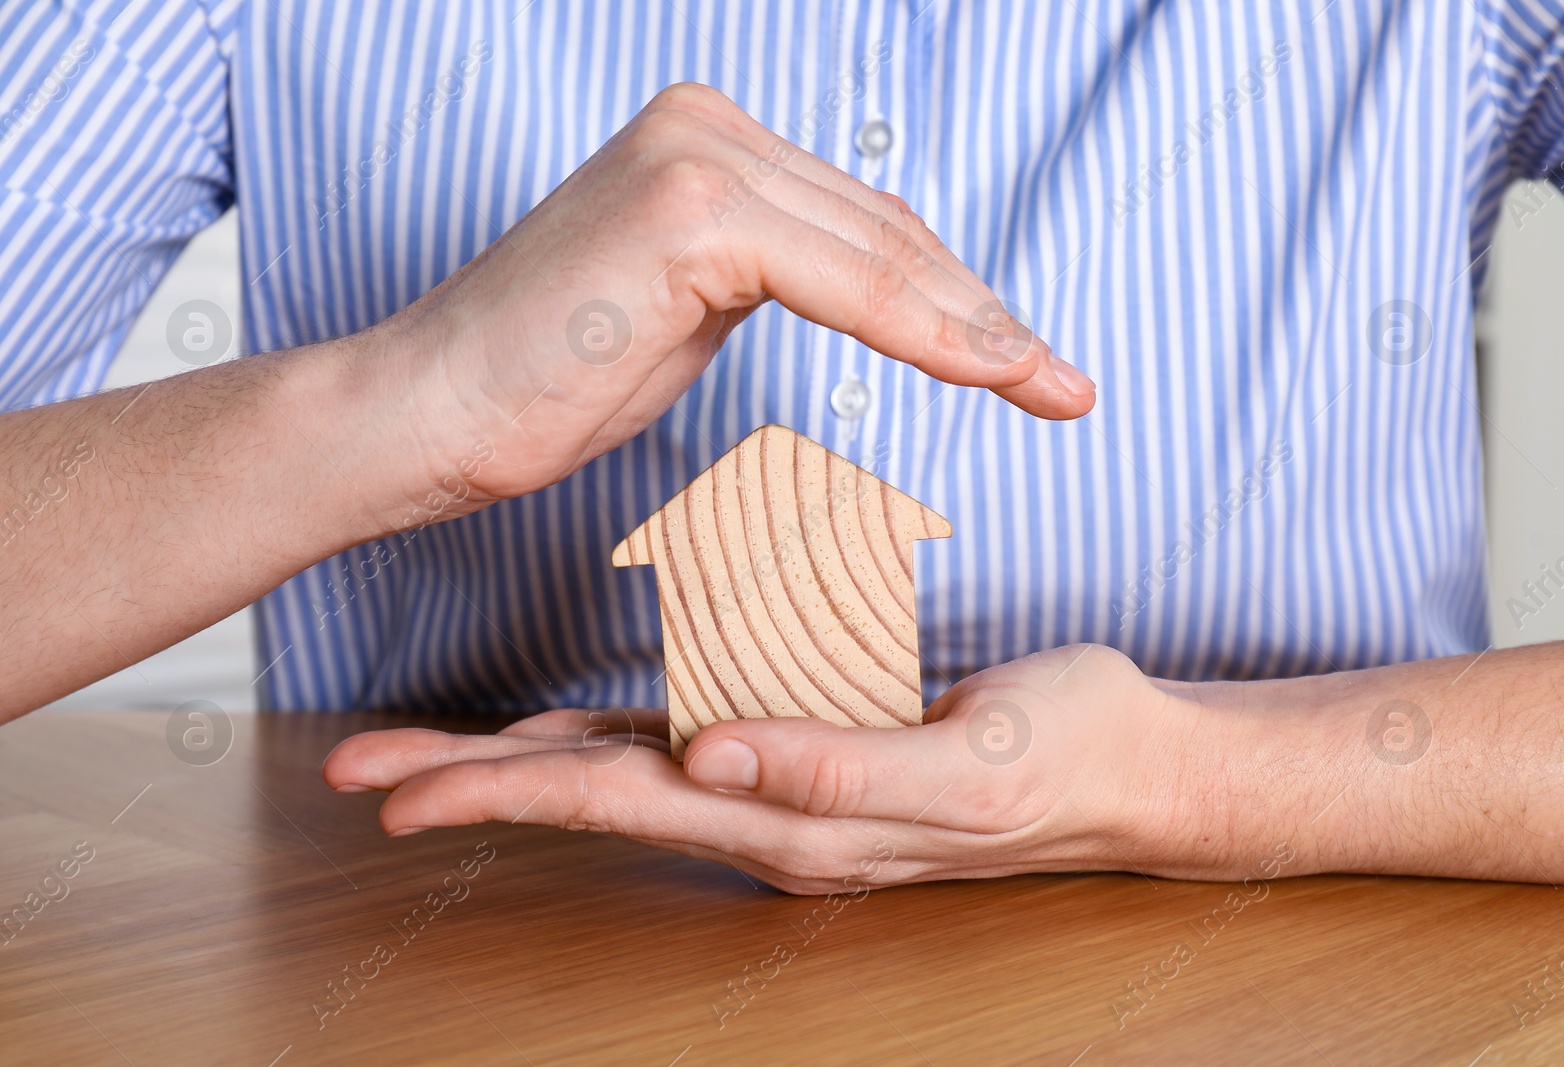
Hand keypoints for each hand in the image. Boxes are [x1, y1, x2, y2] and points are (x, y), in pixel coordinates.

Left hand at [321, 646, 1201, 894]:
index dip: (501, 791)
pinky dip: (606, 749)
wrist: (1136, 773)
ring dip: (523, 770)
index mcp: (795, 825)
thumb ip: (840, 769)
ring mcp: (786, 797)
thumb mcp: (967, 764)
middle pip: (592, 800)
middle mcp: (771, 820)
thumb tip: (714, 758)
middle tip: (359, 767)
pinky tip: (563, 736)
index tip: (391, 784)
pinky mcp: (810, 759)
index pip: (618, 805)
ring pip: (626, 782)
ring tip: (428, 756)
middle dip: (473, 783)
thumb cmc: (1064, 757)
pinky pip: (683, 756)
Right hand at [369, 82, 1093, 519]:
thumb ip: (772, 274)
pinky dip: (927, 333)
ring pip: (883, 255)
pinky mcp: (690, 208)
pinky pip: (847, 281)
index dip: (953, 297)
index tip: (1022, 362)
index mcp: (707, 138)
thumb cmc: (544, 380)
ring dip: (980, 330)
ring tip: (1053, 389)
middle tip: (1062, 383)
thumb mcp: (687, 313)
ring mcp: (698, 156)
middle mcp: (707, 125)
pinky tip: (994, 375)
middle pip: (888, 233)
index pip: (865, 224)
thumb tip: (866, 283)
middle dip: (984, 316)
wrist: (428, 412)